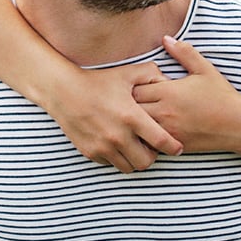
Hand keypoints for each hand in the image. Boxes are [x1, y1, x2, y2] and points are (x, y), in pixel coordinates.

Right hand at [48, 61, 183, 172]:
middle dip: (153, 155)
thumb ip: (152, 74)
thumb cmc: (99, 80)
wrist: (64, 91)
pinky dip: (117, 158)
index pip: (161, 141)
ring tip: (134, 145)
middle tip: (151, 145)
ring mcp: (103, 146)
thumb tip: (169, 81)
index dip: (173, 146)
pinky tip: (116, 143)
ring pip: (129, 167)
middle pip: (146, 162)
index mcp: (131, 117)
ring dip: (134, 159)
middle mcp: (118, 136)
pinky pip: (111, 164)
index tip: (176, 146)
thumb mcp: (127, 73)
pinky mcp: (91, 152)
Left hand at [133, 36, 240, 152]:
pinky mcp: (173, 145)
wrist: (238, 125)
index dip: (135, 86)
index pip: (135, 88)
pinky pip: (150, 143)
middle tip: (136, 100)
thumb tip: (165, 38)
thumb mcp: (204, 69)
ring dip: (137, 121)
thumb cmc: (221, 95)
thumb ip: (184, 52)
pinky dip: (147, 137)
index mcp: (169, 91)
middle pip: (132, 109)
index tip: (141, 85)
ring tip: (141, 115)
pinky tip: (152, 130)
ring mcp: (168, 131)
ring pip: (138, 127)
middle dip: (131, 104)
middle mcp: (165, 112)